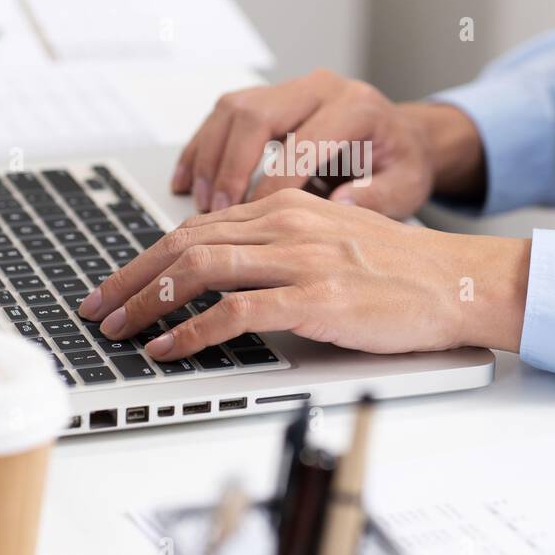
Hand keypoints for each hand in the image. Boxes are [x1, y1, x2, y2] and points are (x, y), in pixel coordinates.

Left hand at [78, 188, 530, 359]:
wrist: (459, 282)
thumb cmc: (400, 271)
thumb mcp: (332, 241)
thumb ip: (280, 246)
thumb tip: (222, 270)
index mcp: (288, 207)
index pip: (198, 226)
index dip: (147, 257)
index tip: (118, 283)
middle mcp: (288, 223)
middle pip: (185, 243)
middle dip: (130, 278)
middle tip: (96, 307)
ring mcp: (301, 259)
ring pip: (200, 269)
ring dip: (147, 302)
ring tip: (118, 329)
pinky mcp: (317, 299)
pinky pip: (236, 312)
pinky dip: (192, 331)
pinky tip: (169, 348)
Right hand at [171, 69, 482, 218]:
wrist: (403, 137)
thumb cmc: (401, 163)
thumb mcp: (407, 186)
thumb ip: (377, 198)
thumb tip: (339, 206)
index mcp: (356, 107)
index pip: (302, 143)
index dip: (273, 184)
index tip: (255, 220)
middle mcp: (320, 88)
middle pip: (256, 114)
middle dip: (231, 166)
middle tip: (218, 209)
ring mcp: (291, 88)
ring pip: (233, 108)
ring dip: (209, 156)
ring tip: (201, 201)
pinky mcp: (270, 97)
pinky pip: (224, 114)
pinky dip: (201, 147)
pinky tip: (188, 180)